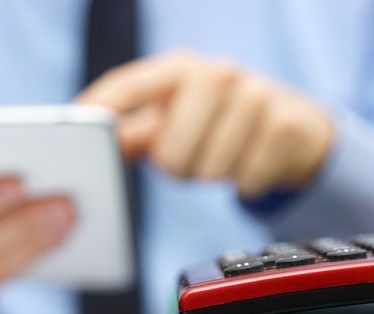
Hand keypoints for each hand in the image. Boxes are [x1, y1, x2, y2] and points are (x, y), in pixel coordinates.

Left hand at [79, 51, 334, 197]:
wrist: (298, 128)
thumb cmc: (223, 124)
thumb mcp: (177, 119)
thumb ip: (132, 134)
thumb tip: (91, 146)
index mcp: (181, 70)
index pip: (127, 87)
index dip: (98, 111)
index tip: (75, 130)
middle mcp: (217, 74)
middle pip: (169, 153)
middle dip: (178, 168)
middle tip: (196, 155)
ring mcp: (255, 96)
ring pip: (209, 172)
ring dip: (214, 176)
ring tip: (226, 155)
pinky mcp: (285, 125)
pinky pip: (246, 181)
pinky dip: (247, 184)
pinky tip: (254, 162)